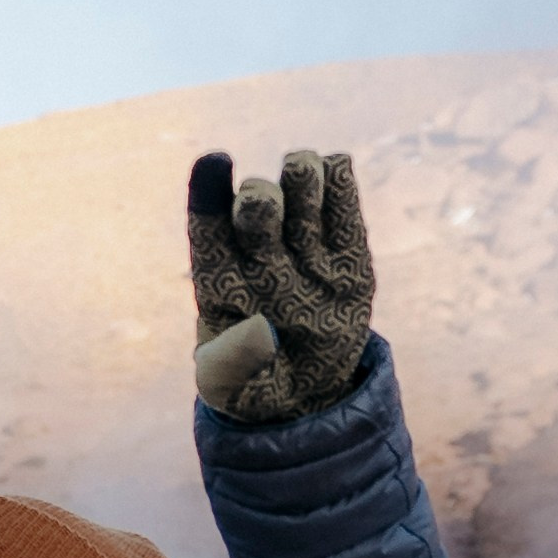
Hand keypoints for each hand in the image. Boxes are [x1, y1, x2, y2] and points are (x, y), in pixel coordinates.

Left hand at [187, 148, 375, 422]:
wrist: (305, 395)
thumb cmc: (251, 386)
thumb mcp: (229, 391)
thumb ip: (230, 366)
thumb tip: (258, 330)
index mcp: (220, 278)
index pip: (208, 228)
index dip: (207, 194)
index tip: (213, 162)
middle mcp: (260, 251)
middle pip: (256, 206)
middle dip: (259, 199)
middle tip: (263, 205)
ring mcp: (305, 247)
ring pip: (299, 191)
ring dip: (300, 175)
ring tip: (303, 169)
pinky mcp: (349, 255)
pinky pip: (345, 209)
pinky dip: (340, 183)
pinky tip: (335, 165)